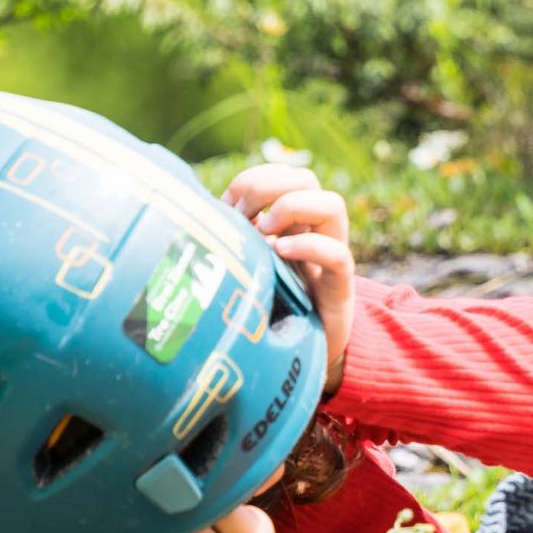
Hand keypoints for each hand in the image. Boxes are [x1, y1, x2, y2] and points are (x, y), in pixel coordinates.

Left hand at [223, 164, 353, 391]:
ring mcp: (330, 257)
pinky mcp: (339, 288)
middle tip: (244, 217)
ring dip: (292, 207)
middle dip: (268, 187)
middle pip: (305, 178)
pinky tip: (279, 252)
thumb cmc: (267, 308)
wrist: (302, 357)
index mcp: (293, 222)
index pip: (283, 175)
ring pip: (333, 204)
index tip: (228, 205)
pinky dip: (309, 245)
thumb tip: (193, 215)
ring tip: (265, 233)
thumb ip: (233, 242)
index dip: (254, 179)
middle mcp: (315, 231)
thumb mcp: (247, 267)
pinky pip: (338, 254)